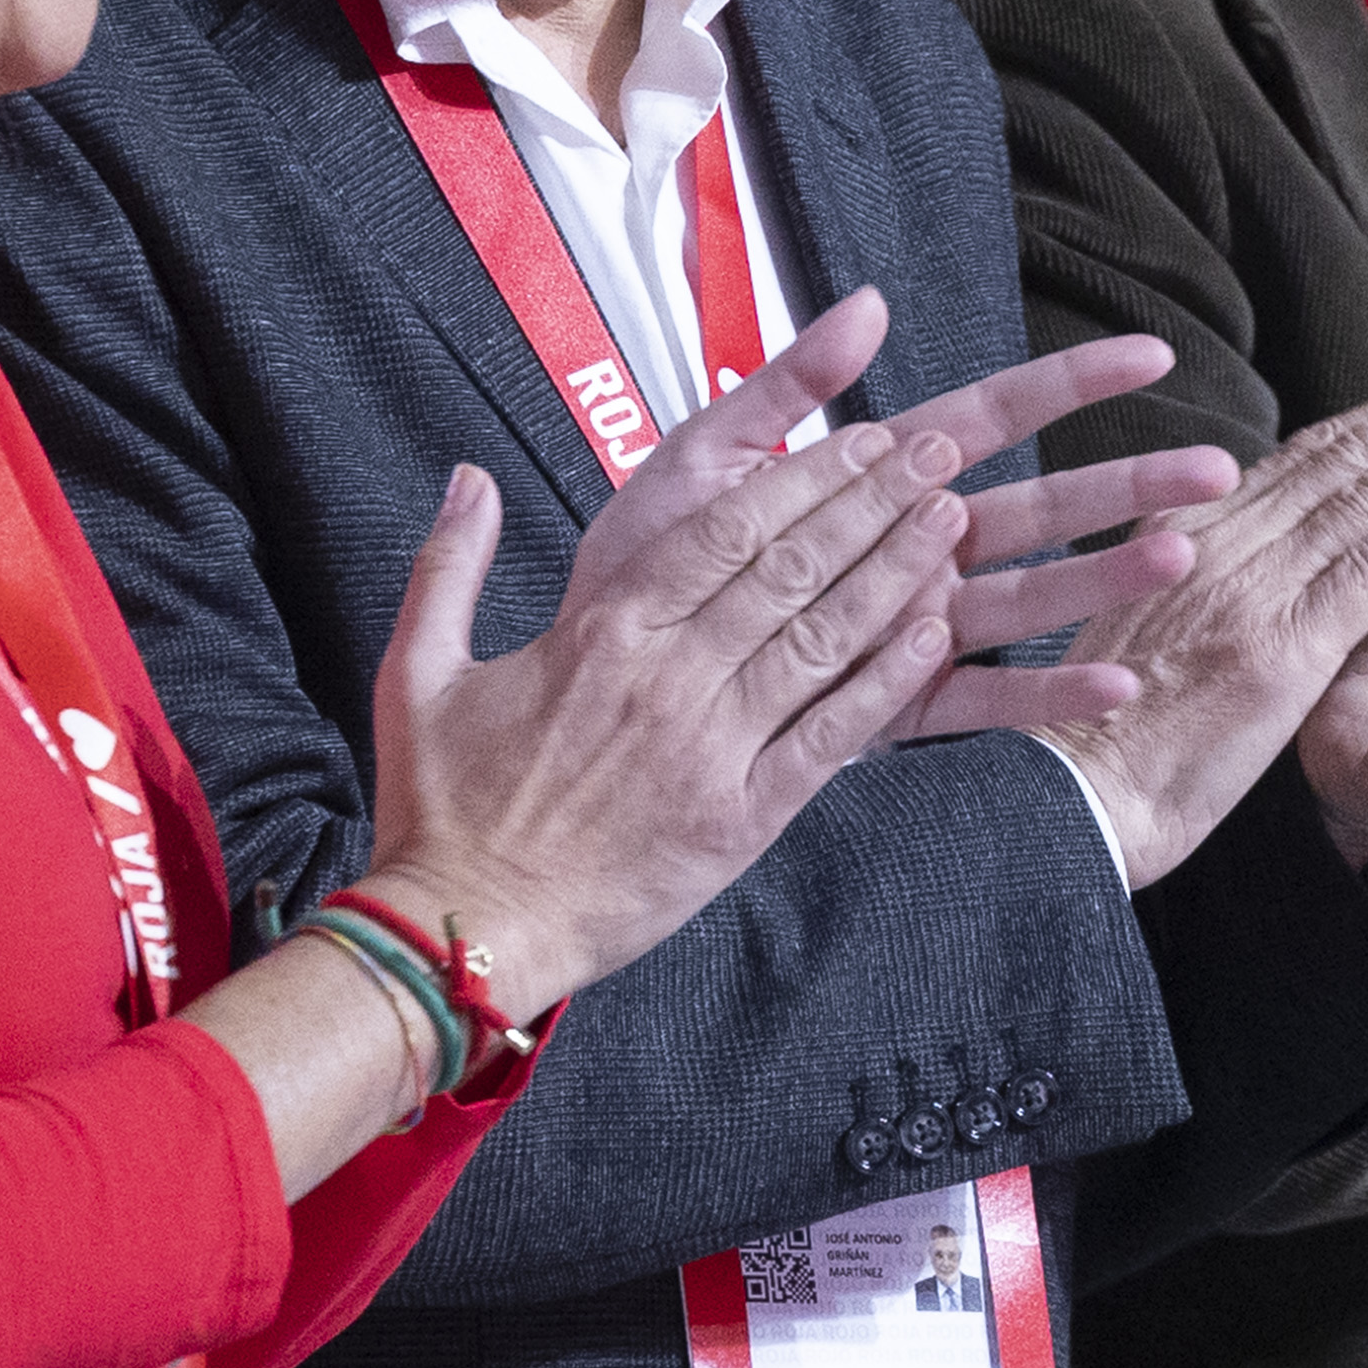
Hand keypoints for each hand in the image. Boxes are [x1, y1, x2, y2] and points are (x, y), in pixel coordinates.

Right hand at [351, 290, 981, 1023]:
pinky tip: (933, 636)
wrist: (463, 930)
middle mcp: (667, 678)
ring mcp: (711, 749)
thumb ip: (450, 564)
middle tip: (934, 450)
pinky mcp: (741, 819)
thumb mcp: (417, 669)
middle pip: (791, 569)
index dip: (802, 476)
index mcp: (600, 632)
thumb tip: (467, 478)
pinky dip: (885, 683)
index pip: (724, 530)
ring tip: (950, 519)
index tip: (855, 437)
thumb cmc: (441, 807)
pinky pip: (830, 738)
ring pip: (823, 639)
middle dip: (871, 501)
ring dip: (895, 573)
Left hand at [579, 325, 1239, 740]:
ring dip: (1107, 578)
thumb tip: (869, 301)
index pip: (992, 415)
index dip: (1070, 383)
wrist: (595, 679)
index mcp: (873, 478)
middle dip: (1128, 486)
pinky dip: (1050, 695)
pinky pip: (983, 700)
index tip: (1152, 354)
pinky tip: (1118, 686)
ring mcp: (911, 628)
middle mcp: (910, 550)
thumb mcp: (704, 456)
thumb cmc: (647, 562)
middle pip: (1041, 506)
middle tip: (1220, 470)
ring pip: (1032, 597)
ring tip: (1185, 554)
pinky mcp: (893, 706)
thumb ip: (787, 385)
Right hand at [1036, 345, 1367, 886]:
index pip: (1305, 456)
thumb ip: (1189, 570)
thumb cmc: (1092, 729)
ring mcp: (1254, 591)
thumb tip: (1228, 541)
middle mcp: (1220, 542)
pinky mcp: (1282, 651)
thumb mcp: (1131, 621)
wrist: (1065, 795)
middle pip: (1347, 455)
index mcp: (1183, 531)